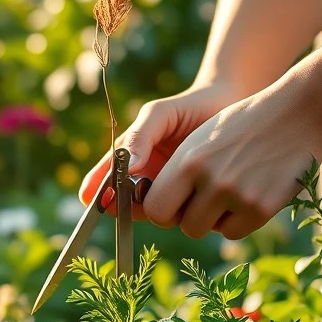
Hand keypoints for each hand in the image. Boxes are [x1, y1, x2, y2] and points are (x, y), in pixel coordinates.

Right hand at [78, 83, 240, 216]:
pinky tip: (194, 192)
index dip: (96, 191)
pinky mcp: (188, 201)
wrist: (229, 109)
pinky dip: (180, 209)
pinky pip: (177, 215)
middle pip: (123, 203)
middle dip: (126, 203)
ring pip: (150, 213)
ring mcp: (165, 192)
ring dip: (156, 207)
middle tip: (141, 190)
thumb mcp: (160, 114)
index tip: (92, 199)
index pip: (104, 179)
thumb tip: (128, 166)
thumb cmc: (190, 106)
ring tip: (176, 184)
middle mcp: (142, 179)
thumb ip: (141, 135)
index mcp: (128, 158)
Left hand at [141, 82, 321, 238]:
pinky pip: (232, 232)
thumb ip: (174, 171)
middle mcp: (210, 180)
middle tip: (200, 198)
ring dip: (211, 217)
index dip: (161, 208)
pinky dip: (237, 220)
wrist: (301, 114)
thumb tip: (150, 208)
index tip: (171, 201)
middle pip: (179, 225)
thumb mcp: (200, 139)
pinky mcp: (261, 209)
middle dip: (185, 216)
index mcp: (188, 160)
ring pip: (203, 230)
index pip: (154, 209)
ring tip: (228, 189)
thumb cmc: (242, 126)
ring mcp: (237, 197)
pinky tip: (250, 192)